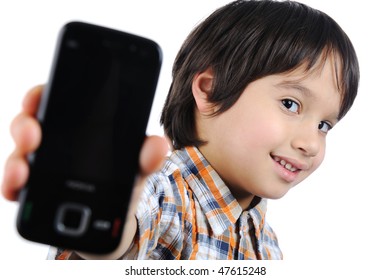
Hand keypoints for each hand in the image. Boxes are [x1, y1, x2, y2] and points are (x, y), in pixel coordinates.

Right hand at [1, 85, 167, 202]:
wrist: (115, 223)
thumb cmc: (124, 184)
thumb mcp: (138, 168)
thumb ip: (148, 156)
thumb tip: (160, 145)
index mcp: (83, 128)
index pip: (59, 100)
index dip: (44, 94)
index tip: (37, 98)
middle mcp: (57, 143)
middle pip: (31, 124)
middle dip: (25, 126)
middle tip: (33, 135)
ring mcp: (43, 167)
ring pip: (19, 154)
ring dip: (15, 160)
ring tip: (24, 170)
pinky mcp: (35, 194)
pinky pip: (17, 187)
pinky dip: (13, 187)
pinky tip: (18, 190)